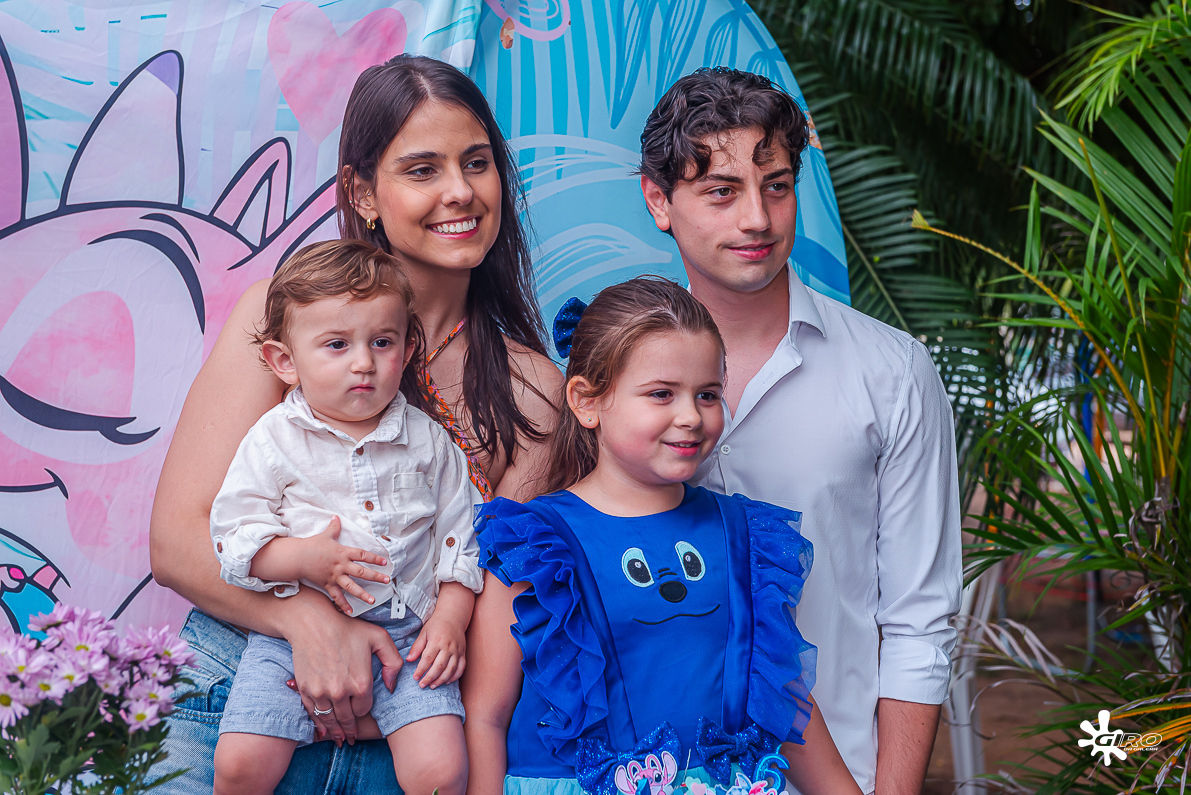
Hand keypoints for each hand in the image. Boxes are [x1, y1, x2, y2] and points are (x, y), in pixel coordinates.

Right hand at [284, 591, 401, 745]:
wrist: (312, 623)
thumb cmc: (347, 628)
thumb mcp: (379, 638)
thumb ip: (393, 662)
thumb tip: (391, 686)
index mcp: (361, 683)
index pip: (364, 708)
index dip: (364, 708)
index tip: (361, 708)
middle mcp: (340, 692)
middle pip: (347, 719)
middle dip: (350, 729)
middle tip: (352, 739)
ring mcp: (321, 692)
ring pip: (330, 720)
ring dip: (335, 732)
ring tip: (339, 739)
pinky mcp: (305, 690)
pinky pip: (313, 713)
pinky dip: (318, 724)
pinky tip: (322, 731)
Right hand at [295, 517, 389, 614]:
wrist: (297, 557)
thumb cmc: (312, 545)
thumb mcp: (325, 535)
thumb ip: (334, 527)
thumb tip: (336, 516)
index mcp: (343, 552)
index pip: (363, 555)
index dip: (374, 558)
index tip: (385, 562)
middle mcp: (341, 565)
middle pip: (361, 572)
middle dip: (375, 576)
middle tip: (387, 580)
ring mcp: (334, 576)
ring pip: (351, 587)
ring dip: (362, 594)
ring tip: (373, 601)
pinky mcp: (327, 584)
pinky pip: (336, 596)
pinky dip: (343, 604)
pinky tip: (350, 612)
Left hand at [407, 608, 467, 689]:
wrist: (453, 616)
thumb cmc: (436, 624)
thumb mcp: (424, 632)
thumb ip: (417, 647)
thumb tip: (409, 660)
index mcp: (437, 641)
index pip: (427, 659)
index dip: (421, 670)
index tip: (415, 678)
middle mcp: (448, 647)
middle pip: (439, 667)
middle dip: (430, 678)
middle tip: (422, 685)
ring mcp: (457, 651)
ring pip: (450, 670)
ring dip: (441, 680)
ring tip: (432, 686)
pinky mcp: (463, 653)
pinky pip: (461, 668)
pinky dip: (455, 677)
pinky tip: (447, 682)